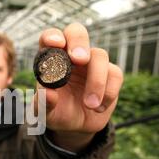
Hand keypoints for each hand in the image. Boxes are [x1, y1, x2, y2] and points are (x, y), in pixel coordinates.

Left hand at [35, 23, 123, 151]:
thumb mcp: (45, 113)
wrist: (75, 126)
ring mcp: (91, 63)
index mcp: (51, 60)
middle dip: (79, 41)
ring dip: (96, 81)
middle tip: (80, 59)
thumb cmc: (56, 112)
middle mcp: (71, 56)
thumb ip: (43, 103)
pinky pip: (114, 74)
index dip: (52, 36)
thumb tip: (49, 94)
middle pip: (76, 32)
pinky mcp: (110, 74)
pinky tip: (98, 108)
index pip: (49, 38)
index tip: (56, 44)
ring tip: (89, 105)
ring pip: (99, 55)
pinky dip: (108, 92)